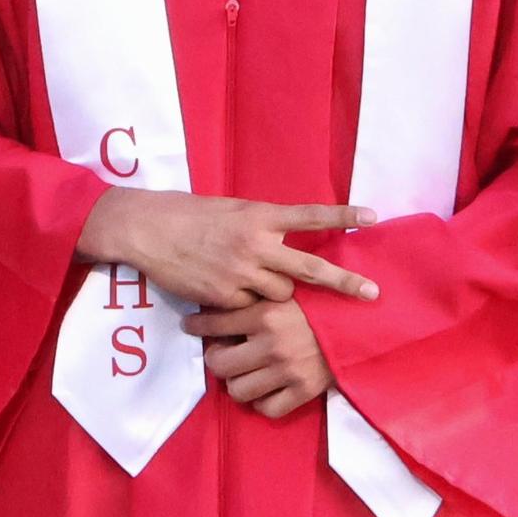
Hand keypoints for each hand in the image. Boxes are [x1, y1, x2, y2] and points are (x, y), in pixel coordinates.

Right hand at [76, 190, 379, 310]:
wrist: (145, 229)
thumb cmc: (185, 213)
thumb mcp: (228, 209)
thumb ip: (258, 224)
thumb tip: (281, 237)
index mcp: (258, 215)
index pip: (308, 215)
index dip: (342, 216)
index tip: (371, 217)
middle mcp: (255, 243)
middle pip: (309, 268)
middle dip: (344, 283)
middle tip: (373, 294)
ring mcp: (241, 272)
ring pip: (280, 294)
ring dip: (276, 293)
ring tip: (250, 281)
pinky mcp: (224, 296)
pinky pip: (249, 307)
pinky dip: (244, 303)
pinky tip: (223, 289)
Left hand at [183, 298, 333, 417]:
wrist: (363, 325)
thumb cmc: (322, 303)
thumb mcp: (286, 290)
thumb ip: (257, 294)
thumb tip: (222, 294)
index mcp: (265, 313)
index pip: (214, 323)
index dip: (196, 325)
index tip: (189, 326)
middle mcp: (271, 344)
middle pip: (218, 364)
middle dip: (216, 359)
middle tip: (222, 353)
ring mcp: (287, 371)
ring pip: (237, 390)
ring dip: (237, 382)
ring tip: (244, 372)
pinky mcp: (303, 391)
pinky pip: (266, 408)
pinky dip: (262, 401)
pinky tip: (265, 389)